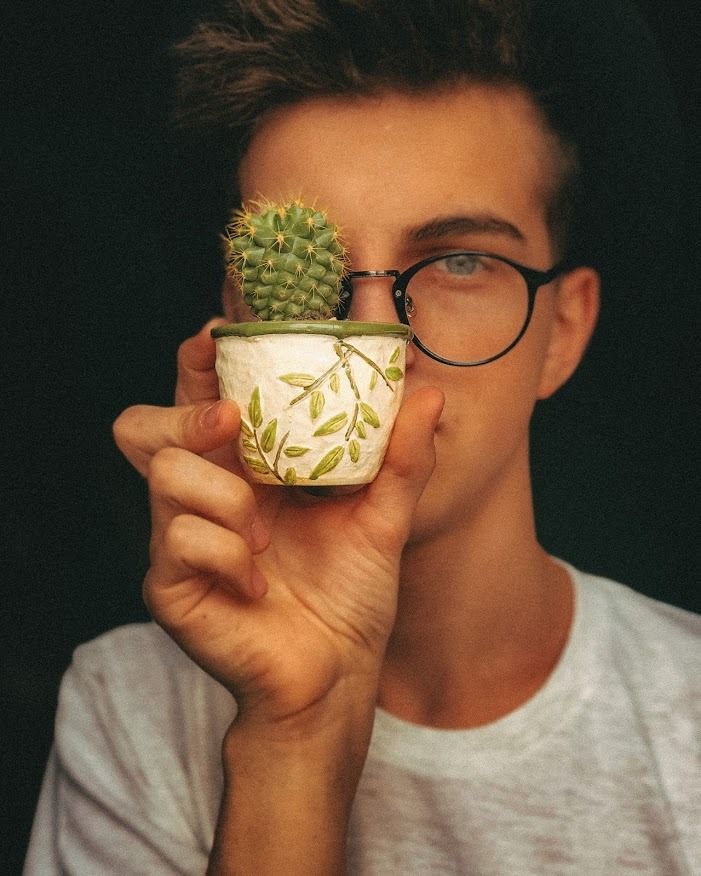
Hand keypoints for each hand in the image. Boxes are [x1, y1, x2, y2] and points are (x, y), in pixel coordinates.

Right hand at [114, 320, 443, 729]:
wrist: (333, 676)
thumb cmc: (348, 595)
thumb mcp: (384, 519)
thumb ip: (402, 458)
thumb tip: (427, 392)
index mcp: (245, 469)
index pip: (202, 397)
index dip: (200, 360)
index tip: (221, 331)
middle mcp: (203, 495)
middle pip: (146, 424)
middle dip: (184, 409)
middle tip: (232, 421)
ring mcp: (178, 539)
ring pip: (163, 474)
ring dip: (221, 494)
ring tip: (263, 533)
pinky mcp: (170, 584)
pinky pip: (176, 540)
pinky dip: (225, 554)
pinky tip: (256, 581)